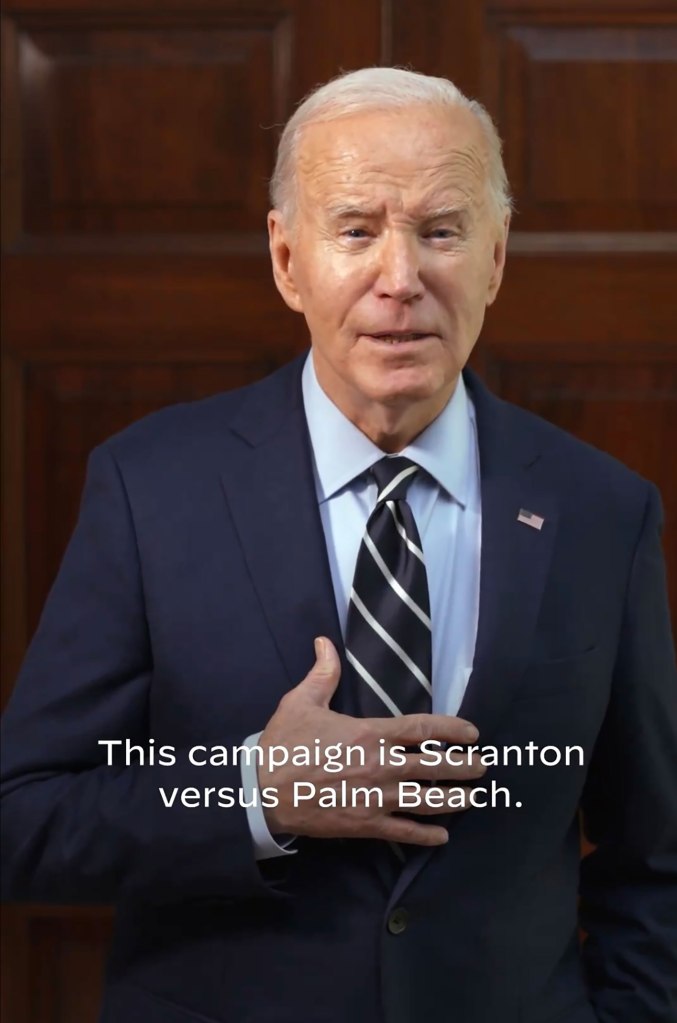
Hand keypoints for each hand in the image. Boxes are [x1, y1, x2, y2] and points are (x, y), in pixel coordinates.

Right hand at [258, 637, 484, 846]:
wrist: (263, 792)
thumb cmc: (283, 745)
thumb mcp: (301, 701)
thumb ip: (322, 673)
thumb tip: (325, 642)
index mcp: (371, 733)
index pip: (423, 729)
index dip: (452, 730)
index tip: (472, 733)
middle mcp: (381, 766)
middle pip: (435, 766)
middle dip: (463, 767)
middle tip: (482, 767)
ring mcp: (376, 798)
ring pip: (426, 799)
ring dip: (454, 799)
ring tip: (473, 797)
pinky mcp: (365, 825)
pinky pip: (403, 831)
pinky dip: (426, 834)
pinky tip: (442, 836)